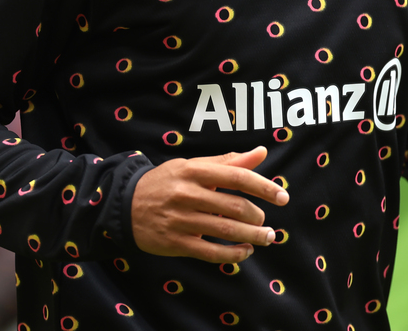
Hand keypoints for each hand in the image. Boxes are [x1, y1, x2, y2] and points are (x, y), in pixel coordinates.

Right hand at [131, 146, 288, 262]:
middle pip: (234, 206)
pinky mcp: (175, 242)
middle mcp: (187, 193)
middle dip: (258, 216)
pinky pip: (211, 252)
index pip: (236, 177)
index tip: (283, 196)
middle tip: (266, 222)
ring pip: (226, 230)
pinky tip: (245, 251)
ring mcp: (181, 219)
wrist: (124, 203)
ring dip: (252, 236)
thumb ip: (228, 162)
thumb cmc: (166, 182)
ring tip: (266, 238)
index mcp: (194, 170)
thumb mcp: (193, 166)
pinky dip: (233, 254)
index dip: (264, 187)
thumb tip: (261, 152)